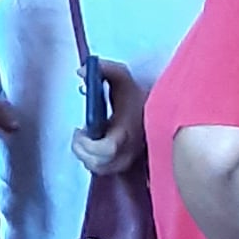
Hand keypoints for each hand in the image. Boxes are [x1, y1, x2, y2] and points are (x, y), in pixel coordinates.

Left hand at [68, 60, 150, 179]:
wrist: (159, 110)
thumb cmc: (135, 94)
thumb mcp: (122, 77)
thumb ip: (104, 69)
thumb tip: (80, 71)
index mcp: (126, 131)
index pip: (107, 150)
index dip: (88, 146)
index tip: (80, 129)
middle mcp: (128, 151)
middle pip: (99, 165)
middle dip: (82, 151)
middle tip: (79, 134)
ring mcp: (127, 160)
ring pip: (99, 169)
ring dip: (86, 155)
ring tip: (86, 138)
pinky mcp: (125, 164)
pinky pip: (104, 170)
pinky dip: (93, 160)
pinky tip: (94, 144)